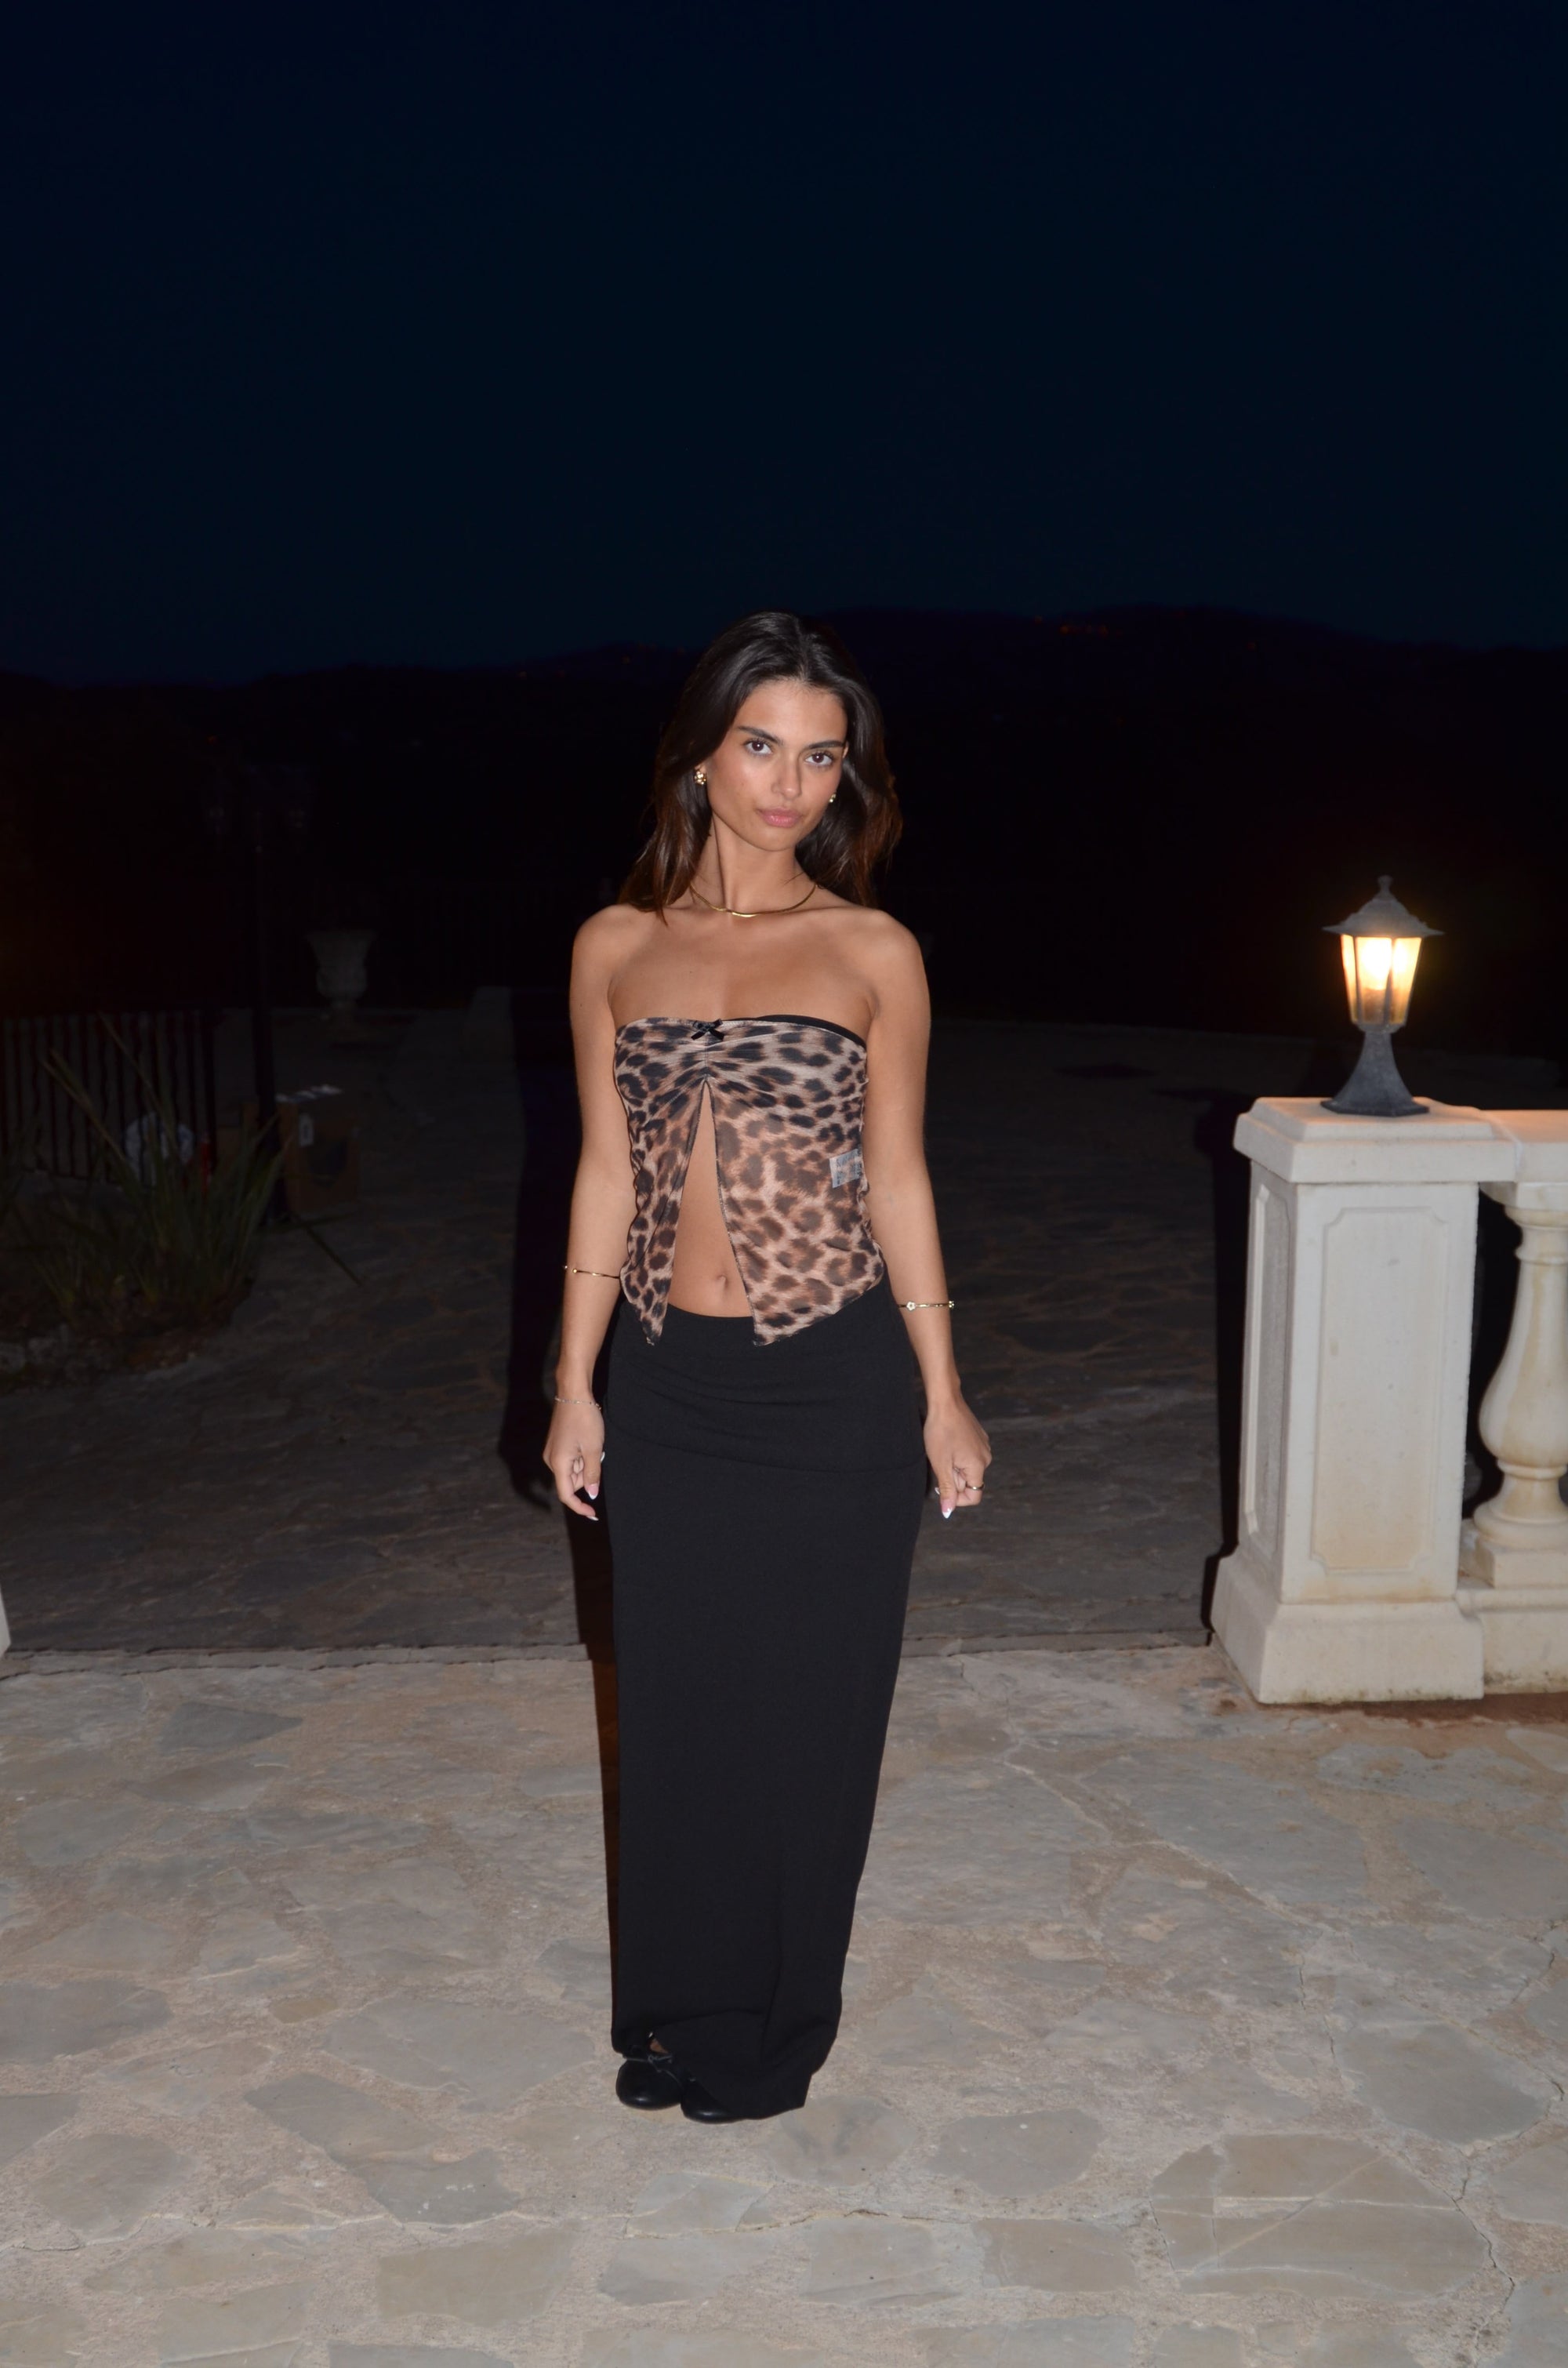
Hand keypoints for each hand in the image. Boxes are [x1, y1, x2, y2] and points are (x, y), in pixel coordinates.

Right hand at [544, 1398, 604, 1520]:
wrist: (574, 1392)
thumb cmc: (584, 1419)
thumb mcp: (594, 1449)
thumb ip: (593, 1474)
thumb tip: (591, 1494)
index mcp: (558, 1464)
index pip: (567, 1495)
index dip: (580, 1506)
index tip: (593, 1513)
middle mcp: (551, 1460)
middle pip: (571, 1482)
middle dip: (587, 1476)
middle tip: (598, 1455)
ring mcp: (552, 1452)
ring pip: (572, 1470)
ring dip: (585, 1464)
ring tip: (593, 1444)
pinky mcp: (556, 1445)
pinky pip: (570, 1460)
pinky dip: (581, 1457)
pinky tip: (588, 1441)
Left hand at [924, 1397, 990, 1518]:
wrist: (945, 1401)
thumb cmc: (940, 1431)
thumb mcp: (940, 1464)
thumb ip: (947, 1490)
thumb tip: (948, 1511)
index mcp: (979, 1466)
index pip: (974, 1496)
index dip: (956, 1498)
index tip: (940, 1487)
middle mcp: (986, 1457)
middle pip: (970, 1481)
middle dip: (953, 1478)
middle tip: (938, 1463)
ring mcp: (983, 1446)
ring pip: (968, 1468)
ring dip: (954, 1467)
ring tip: (942, 1451)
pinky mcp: (978, 1437)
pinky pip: (968, 1456)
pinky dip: (957, 1455)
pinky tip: (947, 1442)